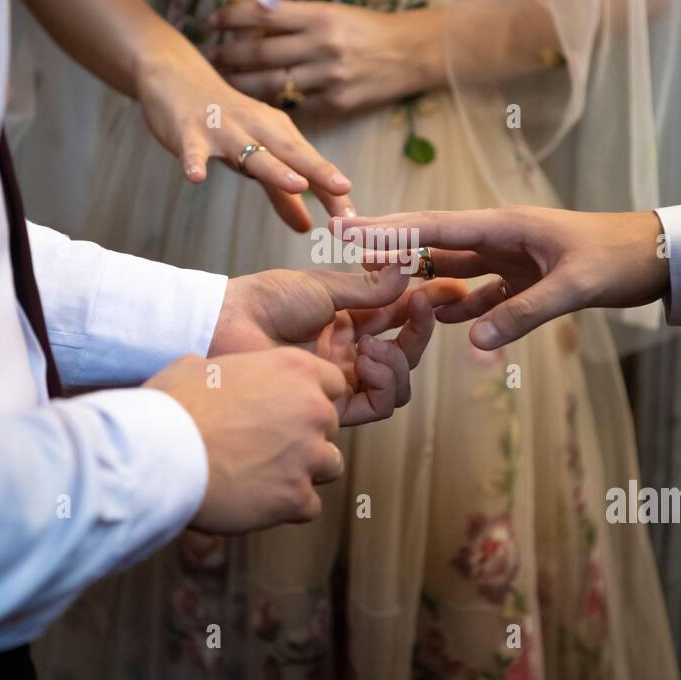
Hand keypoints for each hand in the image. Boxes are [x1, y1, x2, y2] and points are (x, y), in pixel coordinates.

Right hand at [135, 44, 354, 230]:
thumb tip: (307, 227)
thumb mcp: (256, 157)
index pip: (311, 164)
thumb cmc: (225, 123)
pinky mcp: (189, 131)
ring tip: (296, 185)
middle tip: (345, 191)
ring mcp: (223, 129)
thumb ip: (281, 194)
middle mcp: (256, 128)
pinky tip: (196, 178)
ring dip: (273, 167)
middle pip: (291, 152)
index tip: (355, 219)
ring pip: (250, 150)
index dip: (333, 191)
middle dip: (319, 171)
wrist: (178, 77)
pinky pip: (193, 148)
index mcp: (278, 133)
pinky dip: (194, 161)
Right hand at [147, 351, 345, 532]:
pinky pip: (309, 505)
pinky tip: (257, 499)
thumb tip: (217, 378)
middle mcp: (312, 409)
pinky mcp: (296, 496)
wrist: (159, 453)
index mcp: (295, 369)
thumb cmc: (173, 405)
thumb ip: (229, 370)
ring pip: (329, 465)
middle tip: (267, 445)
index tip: (288, 410)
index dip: (311, 397)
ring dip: (304, 470)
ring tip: (265, 474)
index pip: (333, 382)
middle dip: (306, 435)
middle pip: (330, 426)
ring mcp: (309, 455)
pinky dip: (287, 506)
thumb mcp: (198, 366)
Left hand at [210, 0, 445, 115]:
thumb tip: (253, 19)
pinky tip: (257, 101)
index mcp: (320, 16)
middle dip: (229, 54)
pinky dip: (273, 103)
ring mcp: (328, 78)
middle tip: (213, 55)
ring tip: (225, 80)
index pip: (264, 14)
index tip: (212, 20)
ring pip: (271, 83)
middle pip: (260, 52)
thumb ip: (296, 18)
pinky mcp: (336, 103)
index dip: (233, 17)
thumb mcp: (334, 12)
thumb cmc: (369, 28)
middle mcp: (321, 46)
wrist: (411, 53)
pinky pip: (295, 105)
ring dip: (242, 82)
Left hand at [210, 265, 465, 425]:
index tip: (452, 290)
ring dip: (401, 361)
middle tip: (427, 306)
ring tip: (380, 342)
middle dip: (421, 331)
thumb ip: (369, 288)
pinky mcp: (331, 403)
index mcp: (346, 319)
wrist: (229, 326)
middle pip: (404, 352)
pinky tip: (371, 359)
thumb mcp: (324, 286)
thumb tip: (408, 275)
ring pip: (396, 383)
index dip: (426, 305)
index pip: (398, 315)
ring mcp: (341, 378)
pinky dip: (386, 381)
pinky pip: (377, 404)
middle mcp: (348, 352)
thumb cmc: (265, 299)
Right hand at [333, 206, 668, 349]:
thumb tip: (473, 343)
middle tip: (349, 256)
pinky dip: (465, 306)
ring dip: (426, 283)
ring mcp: (511, 256)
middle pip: (435, 244)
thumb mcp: (572, 287)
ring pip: (455, 269)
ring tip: (388, 297)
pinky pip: (483, 290)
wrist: (658, 256)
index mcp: (505, 225)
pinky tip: (447, 321)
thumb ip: (522, 314)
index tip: (349, 231)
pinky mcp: (526, 276)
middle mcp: (501, 235)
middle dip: (394, 250)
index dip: (389, 231)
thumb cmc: (618, 259)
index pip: (435, 228)